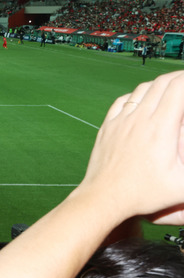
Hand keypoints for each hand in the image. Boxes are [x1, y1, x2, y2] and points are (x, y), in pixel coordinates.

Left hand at [78, 71, 183, 223]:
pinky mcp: (107, 128)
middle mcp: (139, 119)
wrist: (102, 199)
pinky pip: (123, 101)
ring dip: (159, 85)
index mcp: (161, 127)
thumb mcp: (182, 186)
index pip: (179, 87)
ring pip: (141, 89)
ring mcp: (120, 122)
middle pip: (162, 83)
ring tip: (172, 90)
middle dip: (180, 78)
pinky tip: (142, 102)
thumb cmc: (143, 195)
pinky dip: (136, 96)